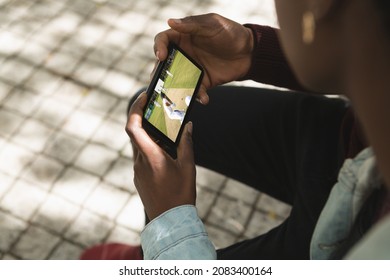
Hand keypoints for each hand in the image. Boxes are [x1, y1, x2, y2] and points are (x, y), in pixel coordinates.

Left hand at [125, 92, 196, 220]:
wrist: (169, 221)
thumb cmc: (180, 194)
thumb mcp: (188, 167)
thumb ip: (186, 144)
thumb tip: (187, 126)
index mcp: (151, 156)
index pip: (133, 127)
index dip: (135, 109)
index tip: (144, 98)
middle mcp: (139, 162)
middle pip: (135, 133)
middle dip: (144, 119)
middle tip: (156, 110)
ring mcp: (137, 171)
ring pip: (139, 146)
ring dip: (149, 136)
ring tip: (166, 134)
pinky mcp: (138, 178)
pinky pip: (141, 157)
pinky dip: (149, 149)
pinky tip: (164, 154)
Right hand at [154, 13, 253, 103]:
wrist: (249, 53)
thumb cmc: (231, 33)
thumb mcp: (213, 24)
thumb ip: (192, 25)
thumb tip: (170, 22)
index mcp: (183, 36)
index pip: (163, 40)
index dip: (158, 47)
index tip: (162, 56)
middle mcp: (184, 53)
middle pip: (164, 63)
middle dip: (160, 73)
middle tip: (160, 80)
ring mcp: (192, 69)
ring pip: (176, 80)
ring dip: (174, 89)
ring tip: (177, 95)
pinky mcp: (202, 82)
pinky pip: (194, 90)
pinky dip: (197, 96)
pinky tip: (204, 98)